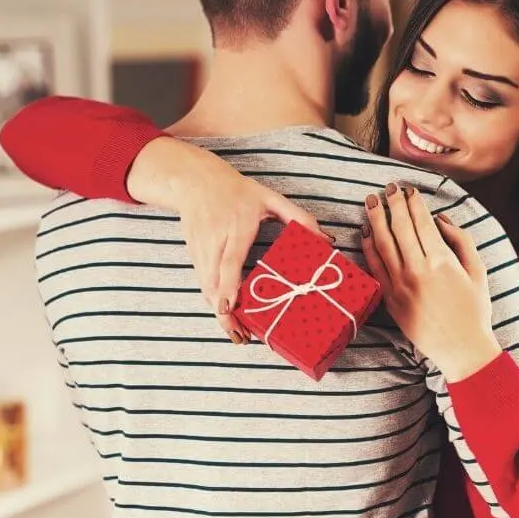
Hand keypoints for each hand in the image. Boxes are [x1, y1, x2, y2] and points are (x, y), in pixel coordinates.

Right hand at [165, 155, 327, 343]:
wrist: (194, 182)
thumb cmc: (235, 190)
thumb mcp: (269, 197)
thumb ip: (299, 217)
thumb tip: (325, 241)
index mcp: (236, 226)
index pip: (228, 261)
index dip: (228, 287)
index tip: (229, 309)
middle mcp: (215, 240)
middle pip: (212, 283)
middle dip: (224, 313)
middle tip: (242, 336)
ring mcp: (201, 249)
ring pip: (205, 287)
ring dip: (218, 312)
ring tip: (237, 333)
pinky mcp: (193, 255)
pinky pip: (202, 282)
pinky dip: (213, 300)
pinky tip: (227, 314)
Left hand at [360, 183, 500, 380]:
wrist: (461, 349)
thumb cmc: (474, 310)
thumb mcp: (477, 271)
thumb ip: (461, 240)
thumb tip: (440, 220)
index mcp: (442, 261)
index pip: (421, 222)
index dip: (412, 202)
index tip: (407, 189)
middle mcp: (418, 270)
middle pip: (399, 227)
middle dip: (392, 203)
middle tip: (387, 188)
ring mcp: (400, 284)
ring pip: (383, 243)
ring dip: (376, 218)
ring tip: (371, 201)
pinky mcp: (389, 298)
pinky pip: (375, 266)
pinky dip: (368, 246)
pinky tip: (366, 231)